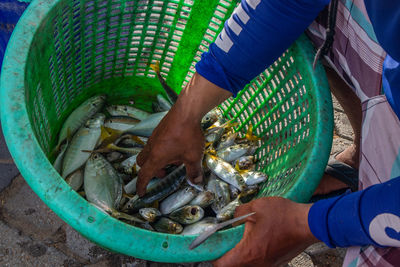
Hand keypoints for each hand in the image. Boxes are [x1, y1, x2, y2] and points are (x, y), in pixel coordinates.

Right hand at [136, 73, 231, 195]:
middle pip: (142, 163)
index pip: (144, 175)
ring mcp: (154, 137)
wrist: (186, 111)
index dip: (142, 186)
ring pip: (149, 152)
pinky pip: (155, 143)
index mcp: (156, 158)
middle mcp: (151, 147)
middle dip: (150, 171)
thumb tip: (195, 182)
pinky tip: (177, 146)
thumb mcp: (193, 157)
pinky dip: (161, 150)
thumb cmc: (188, 135)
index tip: (141, 193)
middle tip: (165, 173)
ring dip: (157, 159)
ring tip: (175, 159)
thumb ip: (194, 171)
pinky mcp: (159, 130)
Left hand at [213, 197, 317, 266]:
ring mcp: (268, 264)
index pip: (223, 264)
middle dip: (227, 255)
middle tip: (225, 240)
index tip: (211, 246)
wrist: (309, 223)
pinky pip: (259, 261)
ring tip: (241, 238)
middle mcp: (258, 263)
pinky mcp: (276, 262)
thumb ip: (239, 212)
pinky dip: (254, 253)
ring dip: (241, 254)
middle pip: (234, 266)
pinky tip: (257, 238)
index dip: (214, 256)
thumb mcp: (257, 207)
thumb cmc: (284, 216)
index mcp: (249, 252)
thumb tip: (232, 215)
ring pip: (247, 264)